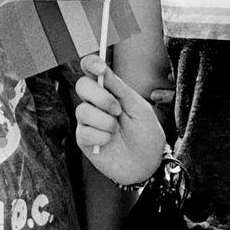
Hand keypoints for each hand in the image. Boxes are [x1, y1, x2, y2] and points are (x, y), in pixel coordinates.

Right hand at [75, 55, 165, 186]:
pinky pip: (84, 132)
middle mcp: (94, 103)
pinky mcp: (84, 139)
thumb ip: (120, 89)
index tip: (100, 68)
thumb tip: (103, 69)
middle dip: (100, 97)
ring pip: (82, 110)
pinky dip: (101, 137)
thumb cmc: (145, 134)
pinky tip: (109, 141)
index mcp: (108, 91)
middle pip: (82, 86)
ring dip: (105, 121)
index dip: (91, 64)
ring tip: (116, 130)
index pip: (91, 70)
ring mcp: (88, 121)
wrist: (148, 164)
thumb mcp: (139, 108)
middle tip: (117, 109)